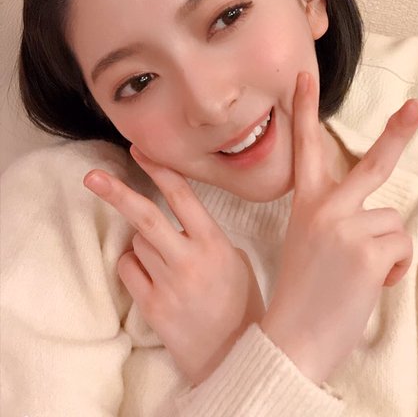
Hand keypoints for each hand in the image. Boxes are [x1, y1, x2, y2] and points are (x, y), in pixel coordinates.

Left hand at [83, 148, 264, 385]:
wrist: (233, 353)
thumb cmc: (238, 302)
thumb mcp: (235, 258)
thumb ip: (206, 235)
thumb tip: (177, 217)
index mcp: (214, 241)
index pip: (181, 196)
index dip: (158, 170)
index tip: (138, 151)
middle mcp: (189, 259)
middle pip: (145, 217)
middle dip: (116, 192)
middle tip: (93, 176)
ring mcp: (168, 283)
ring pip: (136, 243)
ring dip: (143, 242)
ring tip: (166, 261)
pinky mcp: (152, 305)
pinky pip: (128, 269)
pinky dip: (134, 264)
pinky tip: (153, 276)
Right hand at [260, 72, 417, 384]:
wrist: (290, 338)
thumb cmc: (303, 293)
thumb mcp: (307, 241)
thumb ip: (335, 216)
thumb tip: (380, 216)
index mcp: (306, 204)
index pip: (306, 149)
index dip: (305, 111)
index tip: (304, 80)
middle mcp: (326, 208)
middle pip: (371, 163)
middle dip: (397, 133)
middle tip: (417, 107)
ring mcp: (346, 226)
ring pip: (393, 223)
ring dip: (387, 250)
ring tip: (360, 274)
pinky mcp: (369, 251)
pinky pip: (401, 247)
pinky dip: (394, 269)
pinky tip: (370, 285)